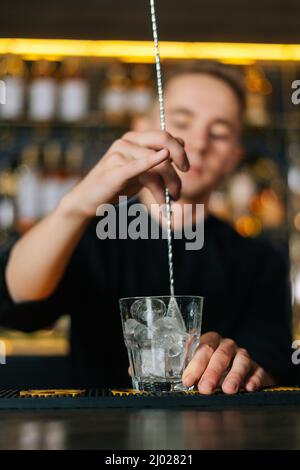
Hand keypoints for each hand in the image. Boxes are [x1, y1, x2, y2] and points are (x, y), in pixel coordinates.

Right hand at [63, 130, 188, 217]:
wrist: (88, 200)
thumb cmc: (116, 185)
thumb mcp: (140, 170)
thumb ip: (157, 158)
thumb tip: (181, 142)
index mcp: (135, 138)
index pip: (165, 137)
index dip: (180, 151)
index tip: (185, 170)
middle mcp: (127, 141)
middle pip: (164, 143)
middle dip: (180, 161)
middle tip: (180, 187)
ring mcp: (119, 154)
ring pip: (157, 166)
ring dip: (166, 188)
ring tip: (168, 204)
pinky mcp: (115, 171)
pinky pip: (139, 168)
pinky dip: (152, 167)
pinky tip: (163, 179)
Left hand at [182, 332, 274, 393]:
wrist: (236, 375)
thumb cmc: (210, 370)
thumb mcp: (199, 368)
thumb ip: (192, 371)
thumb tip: (183, 383)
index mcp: (211, 341)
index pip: (203, 349)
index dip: (195, 365)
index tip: (188, 381)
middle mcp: (227, 345)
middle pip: (221, 355)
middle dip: (212, 372)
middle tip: (206, 388)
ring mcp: (243, 355)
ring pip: (241, 361)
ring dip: (234, 375)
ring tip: (228, 389)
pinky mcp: (257, 368)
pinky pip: (257, 371)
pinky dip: (254, 379)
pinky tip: (249, 388)